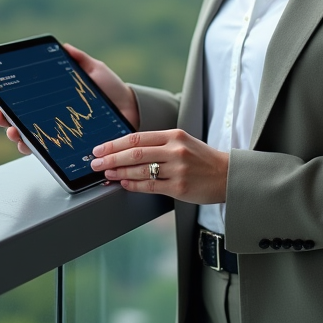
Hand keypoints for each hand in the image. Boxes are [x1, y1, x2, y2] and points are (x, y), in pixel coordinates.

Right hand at [0, 43, 139, 154]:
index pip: (21, 96)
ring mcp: (54, 131)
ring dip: (11, 131)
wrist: (131, 112)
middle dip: (0, 114)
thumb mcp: (95, 71)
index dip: (2, 95)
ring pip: (24, 134)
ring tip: (9, 127)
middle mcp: (48, 114)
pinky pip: (41, 150)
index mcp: (51, 96)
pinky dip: (29, 147)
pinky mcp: (63, 147)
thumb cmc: (112, 92)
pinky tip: (24, 142)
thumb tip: (63, 47)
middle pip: (16, 116)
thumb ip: (78, 60)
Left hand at [90, 129, 227, 204]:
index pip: (137, 138)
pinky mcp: (180, 187)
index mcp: (174, 135)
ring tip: (106, 174)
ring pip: (140, 170)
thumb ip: (158, 144)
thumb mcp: (182, 142)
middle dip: (111, 158)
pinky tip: (123, 183)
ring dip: (119, 172)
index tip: (99, 149)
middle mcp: (175, 150)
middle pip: (135, 153)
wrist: (227, 174)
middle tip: (95, 163)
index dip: (114, 144)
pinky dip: (133, 184)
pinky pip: (150, 186)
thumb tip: (126, 149)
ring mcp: (177, 169)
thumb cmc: (202, 158)